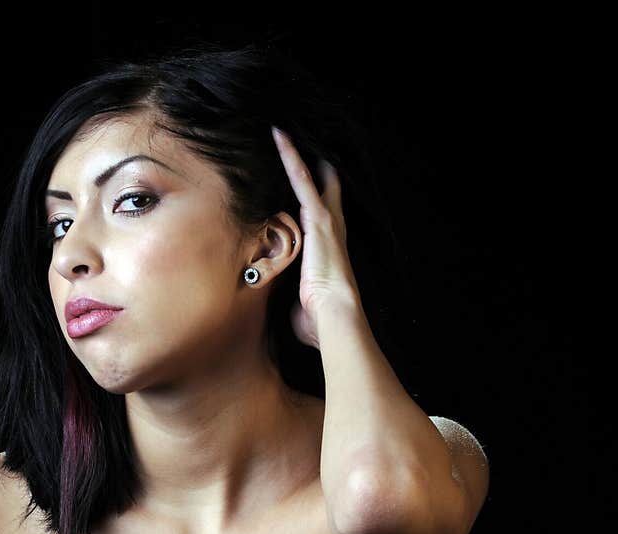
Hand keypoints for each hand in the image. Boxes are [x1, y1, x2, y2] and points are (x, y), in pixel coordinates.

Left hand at [271, 126, 362, 349]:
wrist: (336, 317)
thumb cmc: (321, 318)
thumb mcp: (303, 304)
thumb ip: (294, 298)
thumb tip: (284, 310)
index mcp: (328, 250)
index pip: (320, 216)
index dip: (317, 197)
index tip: (310, 181)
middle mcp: (331, 230)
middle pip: (322, 189)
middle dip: (312, 168)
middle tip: (300, 143)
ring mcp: (326, 221)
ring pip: (306, 179)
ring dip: (294, 155)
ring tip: (280, 131)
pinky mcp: (318, 218)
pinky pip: (302, 180)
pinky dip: (292, 158)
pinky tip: (281, 138)